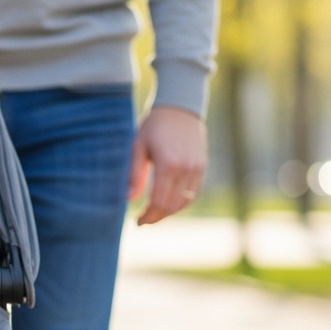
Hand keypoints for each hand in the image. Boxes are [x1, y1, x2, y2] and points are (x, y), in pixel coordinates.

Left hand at [128, 105, 207, 225]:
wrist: (180, 106)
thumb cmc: (153, 126)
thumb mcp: (138, 147)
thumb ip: (134, 174)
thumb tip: (128, 200)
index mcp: (168, 164)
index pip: (159, 201)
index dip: (148, 216)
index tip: (137, 222)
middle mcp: (186, 168)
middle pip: (172, 205)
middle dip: (157, 217)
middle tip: (144, 221)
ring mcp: (197, 168)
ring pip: (185, 202)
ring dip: (169, 212)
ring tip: (155, 214)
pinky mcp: (202, 166)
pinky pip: (194, 192)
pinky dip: (181, 202)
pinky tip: (168, 203)